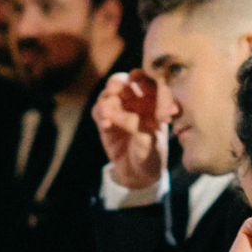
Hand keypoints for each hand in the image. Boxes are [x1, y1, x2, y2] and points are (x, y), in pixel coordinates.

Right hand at [94, 69, 165, 190]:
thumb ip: (139, 127)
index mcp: (152, 100)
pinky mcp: (105, 121)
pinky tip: (106, 125)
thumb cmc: (152, 154)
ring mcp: (118, 110)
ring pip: (107, 94)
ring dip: (107, 100)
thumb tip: (125, 116)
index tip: (136, 78)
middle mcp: (134, 101)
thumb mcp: (151, 141)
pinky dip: (100, 114)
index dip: (141, 76)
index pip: (147, 81)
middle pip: (122, 81)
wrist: (138, 174)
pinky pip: (98, 111)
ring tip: (108, 114)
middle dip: (118, 83)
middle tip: (116, 89)